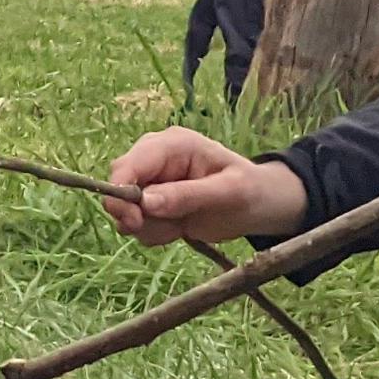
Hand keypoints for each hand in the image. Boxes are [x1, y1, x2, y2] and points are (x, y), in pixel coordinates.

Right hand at [103, 128, 308, 247]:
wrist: (261, 207)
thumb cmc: (251, 190)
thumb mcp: (228, 191)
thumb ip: (187, 195)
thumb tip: (145, 202)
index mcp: (172, 144)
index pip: (128, 164)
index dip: (120, 192)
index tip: (133, 221)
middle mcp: (155, 161)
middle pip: (118, 186)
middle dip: (134, 214)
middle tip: (167, 228)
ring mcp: (152, 183)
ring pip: (124, 211)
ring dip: (149, 227)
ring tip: (182, 226)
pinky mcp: (152, 205)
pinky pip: (136, 225)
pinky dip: (154, 234)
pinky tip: (179, 229)